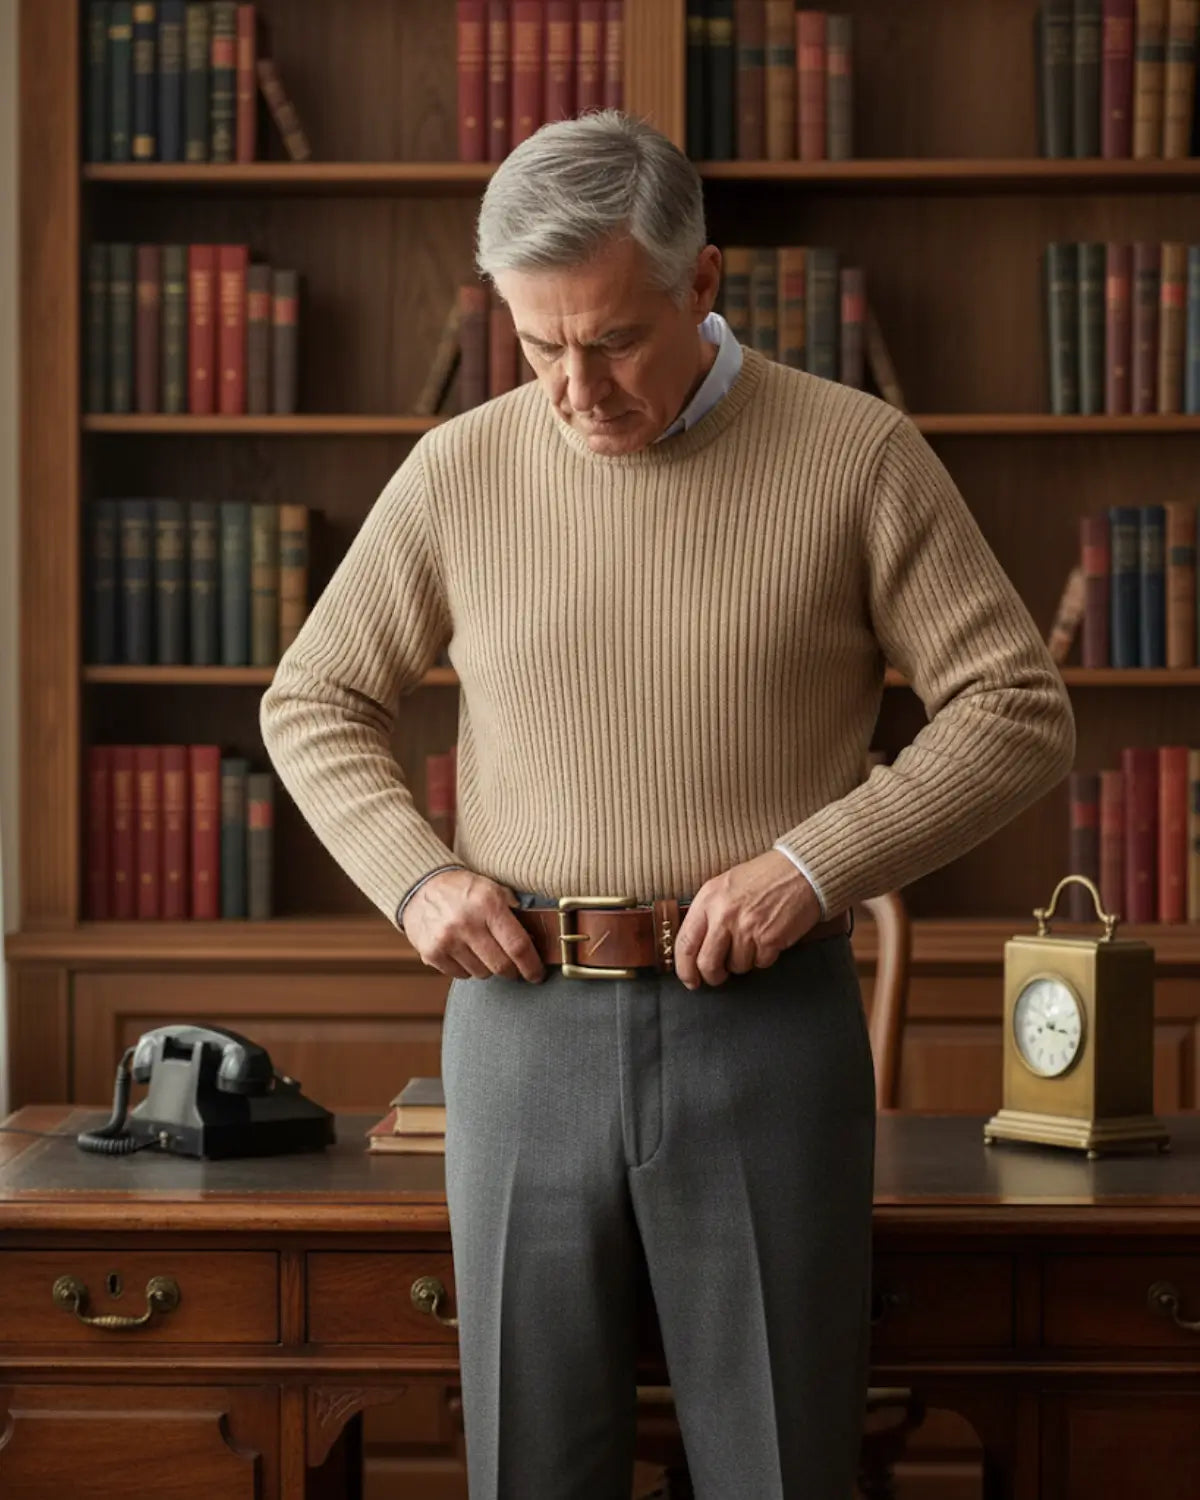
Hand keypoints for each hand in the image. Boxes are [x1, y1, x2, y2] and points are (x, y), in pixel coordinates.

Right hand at [403, 869, 546, 982]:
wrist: (420, 885)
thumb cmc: (464, 889)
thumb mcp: (493, 889)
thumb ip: (515, 912)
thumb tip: (539, 941)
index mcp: (488, 904)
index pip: (518, 946)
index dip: (532, 966)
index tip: (537, 974)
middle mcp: (466, 923)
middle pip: (501, 966)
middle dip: (513, 971)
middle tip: (514, 967)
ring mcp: (446, 940)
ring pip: (481, 973)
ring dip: (488, 968)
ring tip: (483, 950)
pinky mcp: (431, 953)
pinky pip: (461, 975)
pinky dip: (467, 968)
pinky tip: (464, 951)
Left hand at [673, 851, 822, 989]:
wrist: (799, 870)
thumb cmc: (763, 878)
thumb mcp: (724, 886)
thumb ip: (708, 913)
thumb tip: (695, 947)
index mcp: (708, 899)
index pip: (685, 943)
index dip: (684, 968)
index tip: (690, 979)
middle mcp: (724, 915)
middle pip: (707, 963)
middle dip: (713, 976)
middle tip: (719, 976)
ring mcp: (747, 928)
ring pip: (736, 967)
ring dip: (744, 961)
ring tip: (753, 939)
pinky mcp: (769, 939)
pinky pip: (760, 963)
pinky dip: (764, 957)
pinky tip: (769, 937)